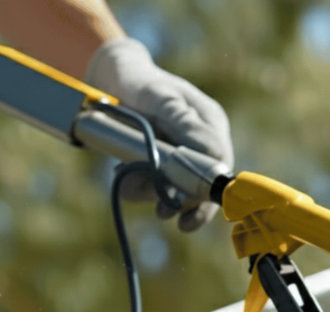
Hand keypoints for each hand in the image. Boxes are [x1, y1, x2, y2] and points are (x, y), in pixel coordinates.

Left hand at [84, 37, 232, 231]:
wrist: (109, 79)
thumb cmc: (139, 82)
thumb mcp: (161, 98)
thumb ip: (185, 125)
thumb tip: (215, 155)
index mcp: (210, 124)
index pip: (220, 166)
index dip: (207, 190)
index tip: (190, 209)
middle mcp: (201, 142)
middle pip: (202, 184)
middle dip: (181, 201)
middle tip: (162, 214)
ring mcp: (181, 153)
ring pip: (176, 188)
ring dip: (152, 192)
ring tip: (128, 184)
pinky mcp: (161, 162)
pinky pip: (155, 185)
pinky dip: (138, 186)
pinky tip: (123, 173)